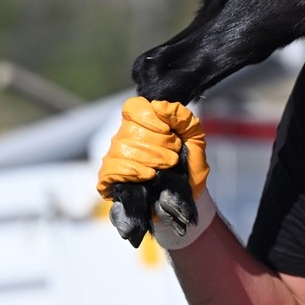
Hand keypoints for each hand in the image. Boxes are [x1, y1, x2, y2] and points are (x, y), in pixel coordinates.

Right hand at [97, 97, 214, 248]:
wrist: (189, 199)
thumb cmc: (190, 166)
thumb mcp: (195, 138)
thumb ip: (183, 118)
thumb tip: (159, 105)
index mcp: (142, 124)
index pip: (133, 107)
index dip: (150, 117)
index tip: (169, 132)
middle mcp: (124, 138)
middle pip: (130, 129)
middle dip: (159, 144)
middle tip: (173, 157)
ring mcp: (115, 159)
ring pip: (121, 149)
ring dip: (150, 159)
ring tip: (164, 168)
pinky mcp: (109, 180)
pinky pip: (110, 169)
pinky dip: (132, 172)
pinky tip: (148, 176)